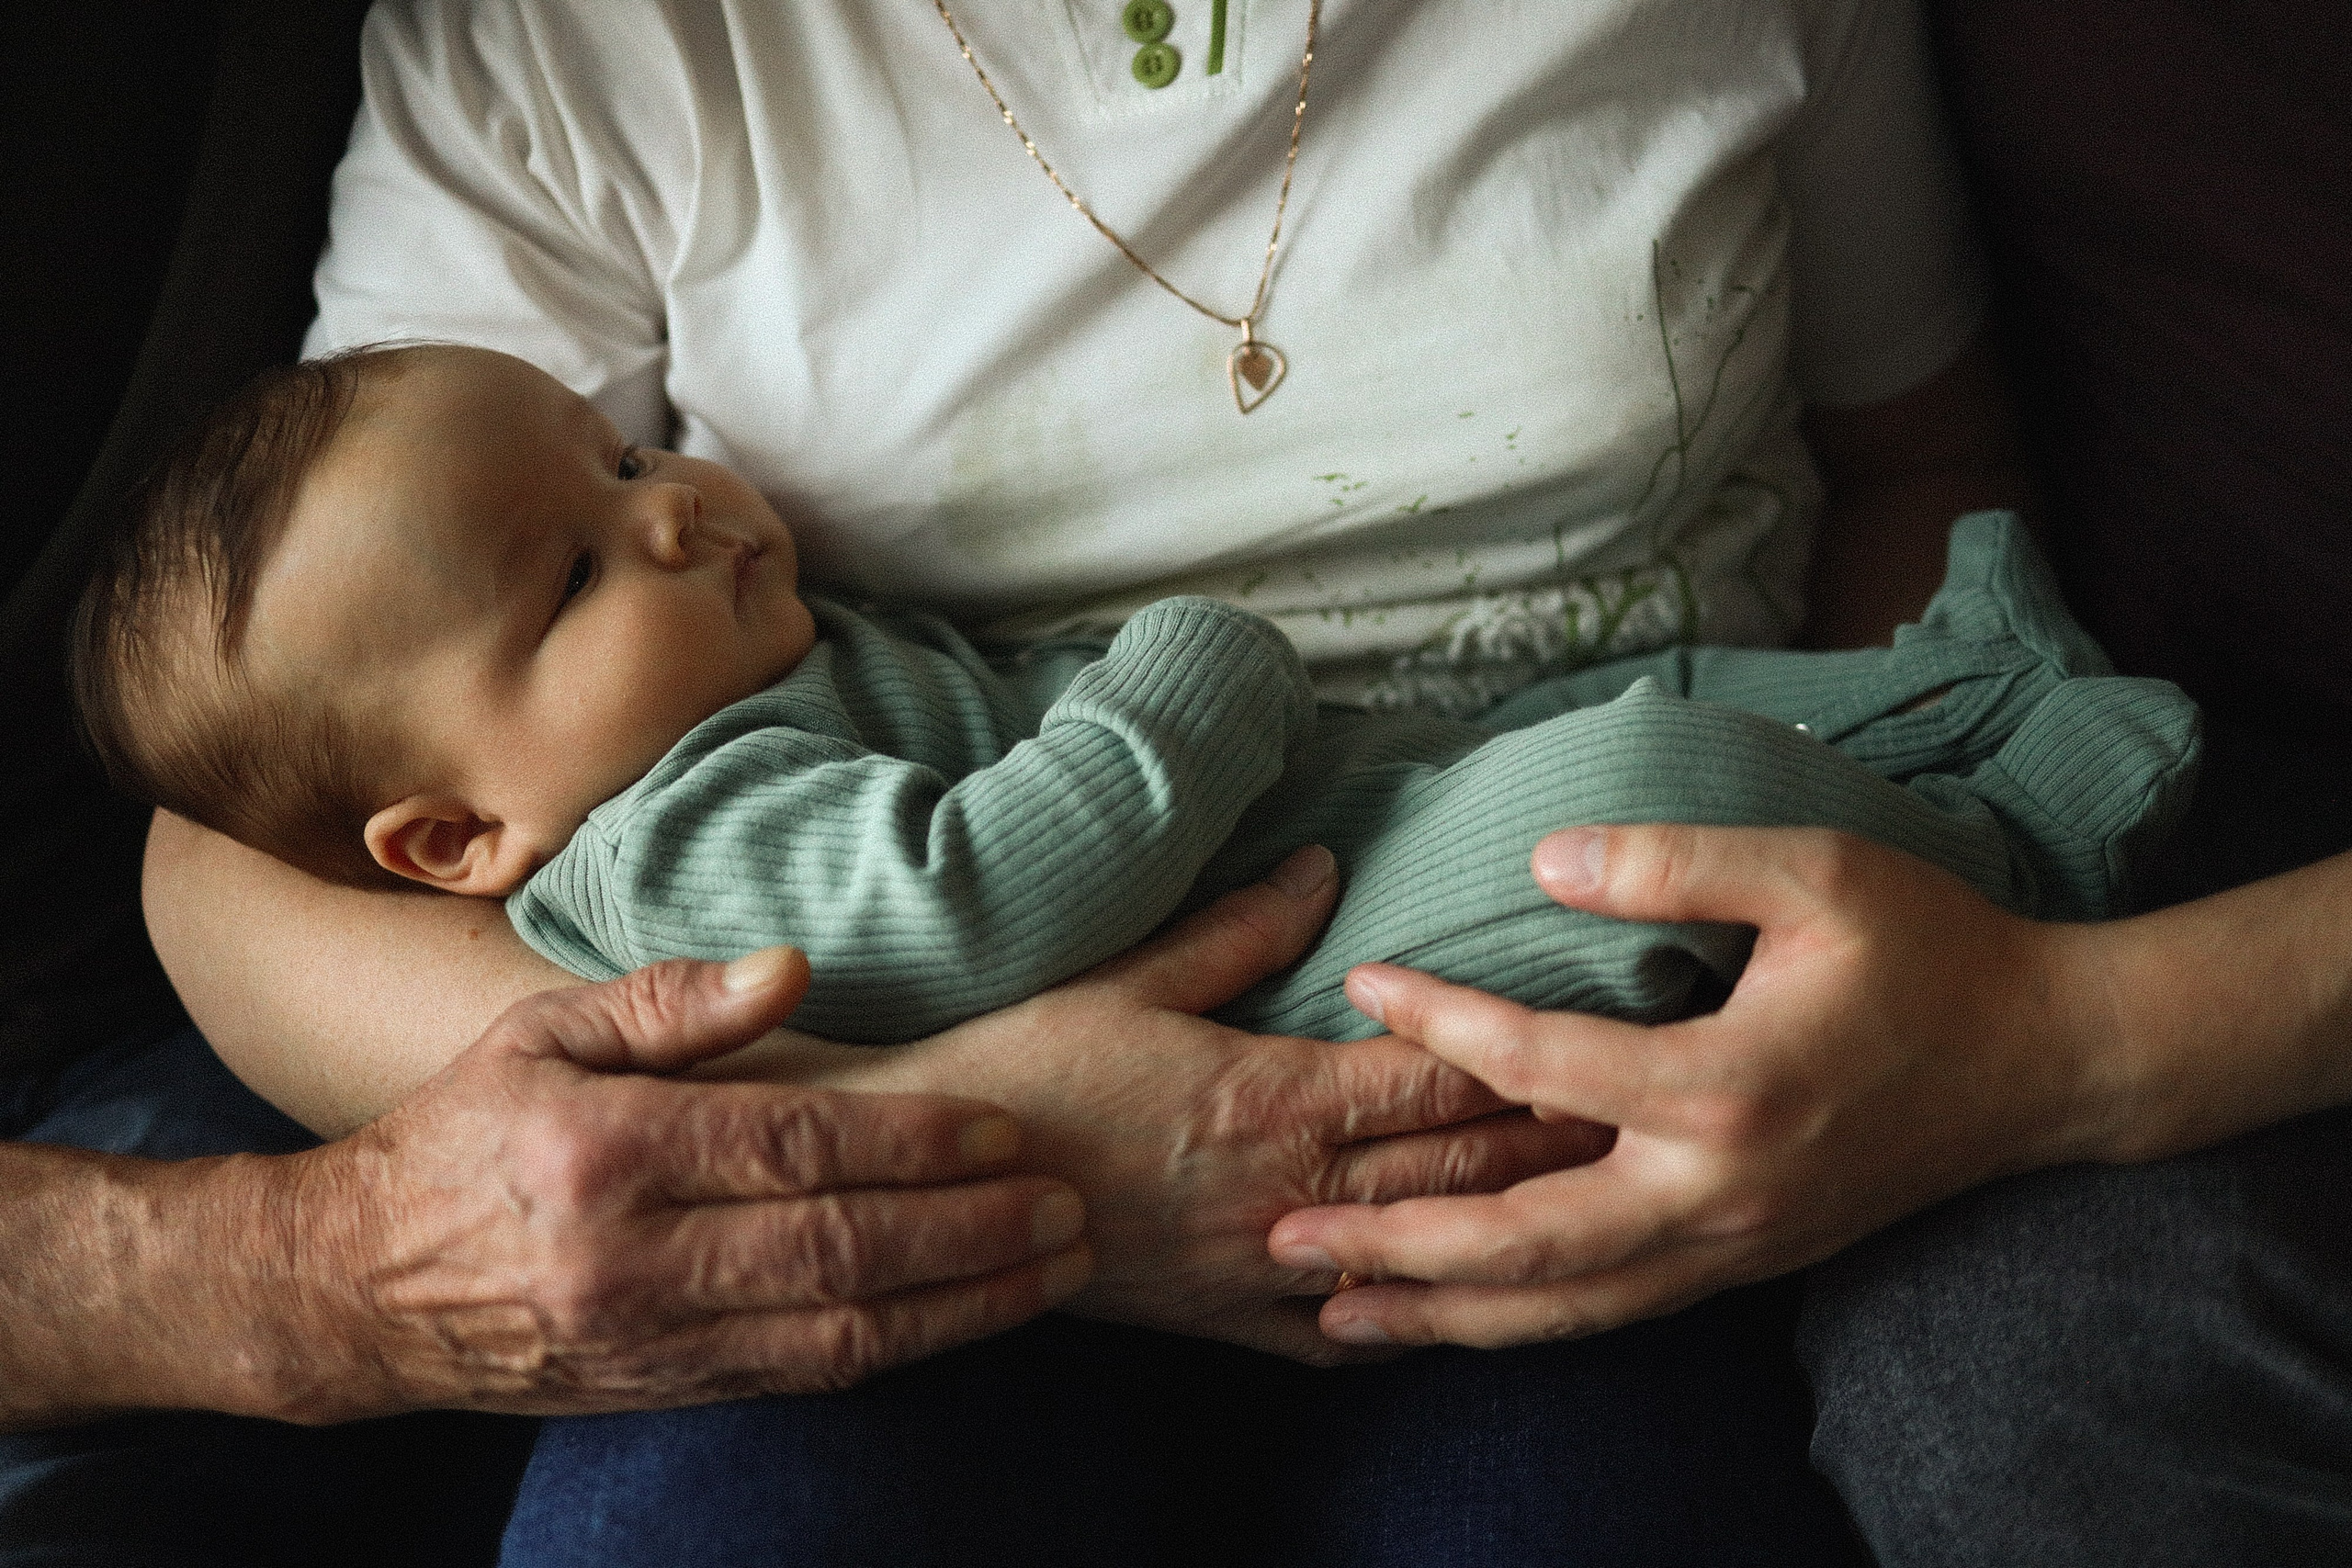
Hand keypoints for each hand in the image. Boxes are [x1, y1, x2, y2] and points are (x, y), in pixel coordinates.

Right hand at [257, 947, 1088, 1421]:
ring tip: (1055, 1267)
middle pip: (836, 1249)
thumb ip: (670, 1002)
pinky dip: (899, 1348)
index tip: (1005, 1128)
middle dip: (970, 1231)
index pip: (792, 1147)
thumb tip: (795, 966)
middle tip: (1069, 1205)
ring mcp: (649, 1341)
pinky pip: (804, 1376)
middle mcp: (631, 1259)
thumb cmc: (463, 1134)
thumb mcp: (539, 1034)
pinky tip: (971, 1315)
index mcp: (603, 1152)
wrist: (357, 1292)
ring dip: (964, 1305)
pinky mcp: (666, 1391)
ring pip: (837, 1333)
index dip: (912, 1140)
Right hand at [798, 846, 1615, 1364]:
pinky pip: (1337, 1335)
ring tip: (1595, 1203)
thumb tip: (1326, 865)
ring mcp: (1259, 1264)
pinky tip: (1463, 1310)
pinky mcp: (1223, 1318)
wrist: (923, 1181)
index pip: (1430, 1074)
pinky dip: (1409, 1321)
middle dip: (1550, 1139)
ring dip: (1507, 1226)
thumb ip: (1239, 926)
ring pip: (1418, 1250)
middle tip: (1642, 1115)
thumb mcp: (1127, 976)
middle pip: (1451, 1165)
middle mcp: (1285, 1189)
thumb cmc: (1021, 1064)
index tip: (1597, 1030)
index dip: (1520, 1053)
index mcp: (1270, 1094)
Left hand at [1268, 824, 2110, 1348]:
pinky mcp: (1742, 1264)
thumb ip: (1676, 864)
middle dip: (1397, 1249)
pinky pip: (1614, 1310)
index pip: (1541, 1066)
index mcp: (1725, 1090)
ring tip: (1336, 1321)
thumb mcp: (1817, 874)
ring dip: (1445, 1316)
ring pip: (1565, 1306)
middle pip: (1527, 1243)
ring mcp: (1731, 1246)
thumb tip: (1541, 858)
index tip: (1360, 980)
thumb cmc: (1930, 952)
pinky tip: (1457, 1320)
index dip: (1440, 1021)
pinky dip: (1525, 1323)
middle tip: (1282, 1243)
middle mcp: (1716, 1193)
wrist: (2044, 1062)